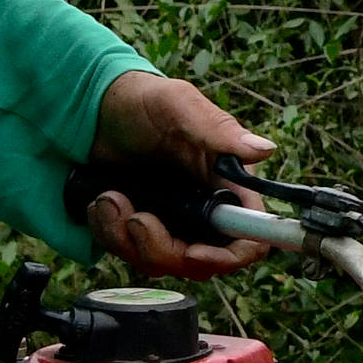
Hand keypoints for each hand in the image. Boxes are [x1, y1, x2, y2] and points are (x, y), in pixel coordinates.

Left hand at [80, 68, 273, 279]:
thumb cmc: (145, 99)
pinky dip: (109, 232)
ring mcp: (170, 221)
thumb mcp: (180, 106)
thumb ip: (219, 131)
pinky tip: (101, 202)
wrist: (97, 108)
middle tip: (136, 219)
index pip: (249, 238)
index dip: (227, 257)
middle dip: (162, 250)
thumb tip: (265, 150)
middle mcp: (203, 209)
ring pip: (159, 262)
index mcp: (226, 185)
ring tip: (111, 198)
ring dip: (127, 238)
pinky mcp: (138, 227)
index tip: (193, 252)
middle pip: (199, 262)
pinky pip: (127, 252)